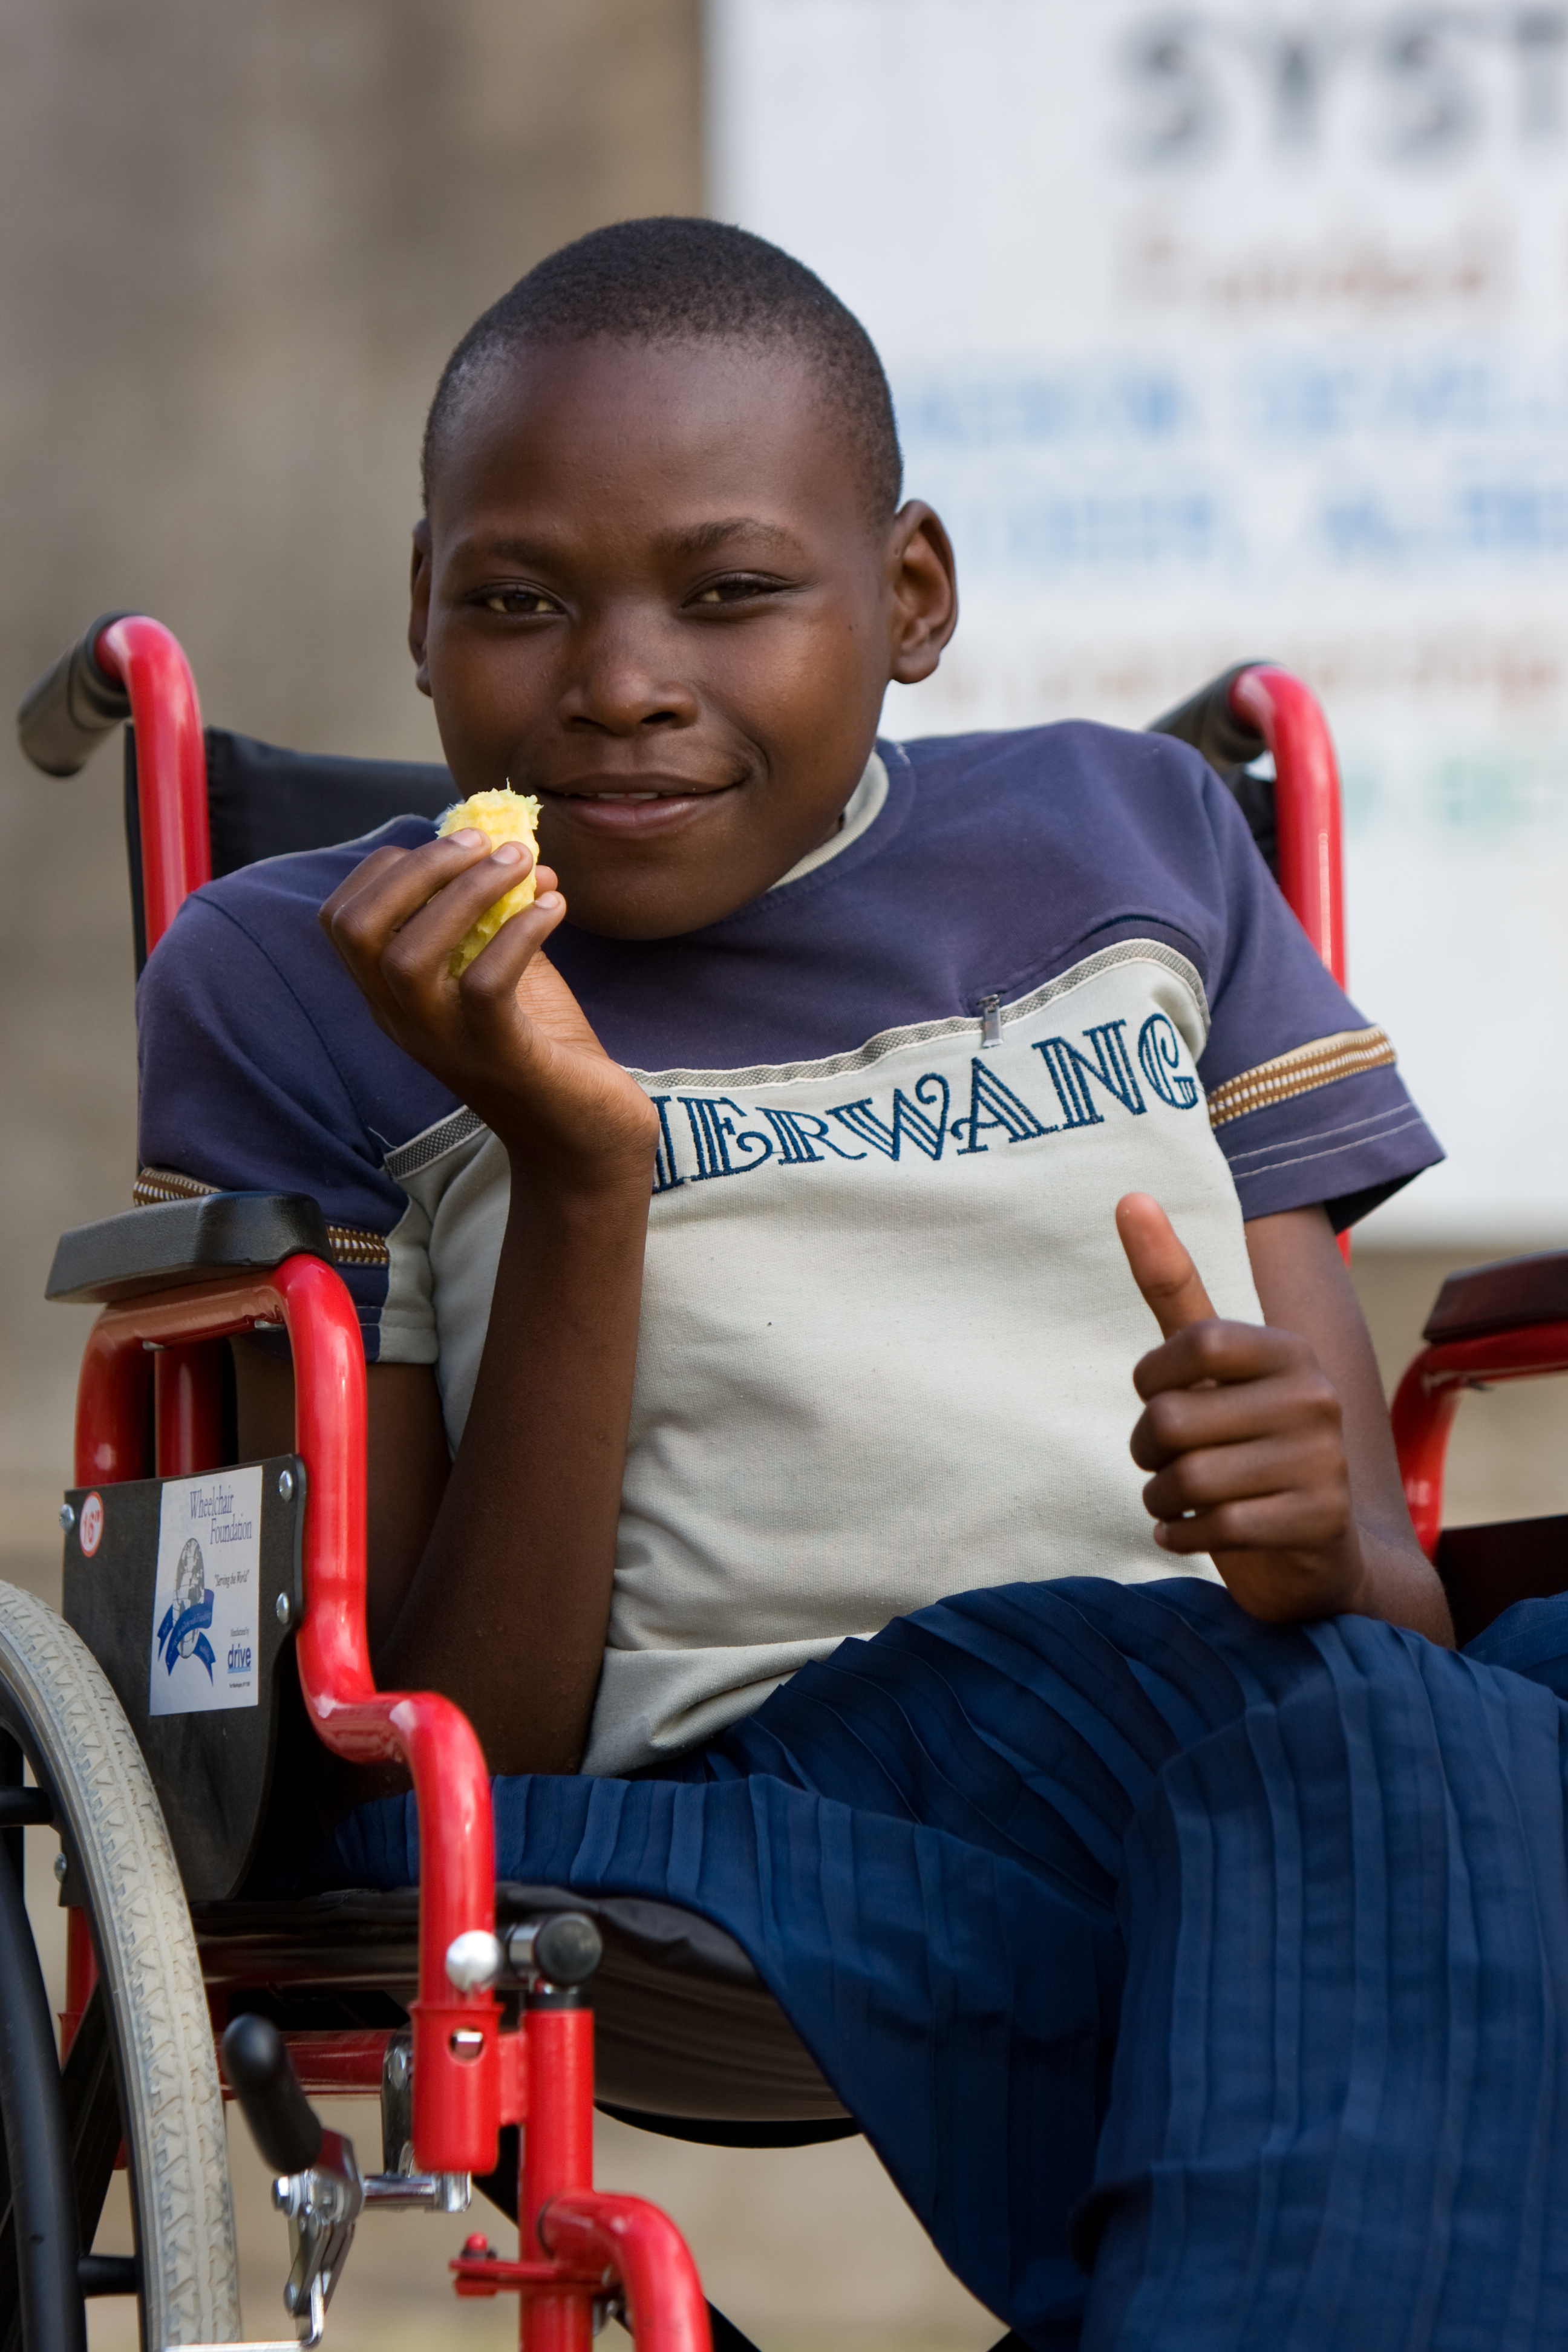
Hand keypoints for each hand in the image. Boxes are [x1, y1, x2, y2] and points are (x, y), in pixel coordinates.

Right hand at [320, 830, 658, 1191]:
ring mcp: (445, 1043)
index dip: (387, 867)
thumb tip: (522, 853)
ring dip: (467, 891)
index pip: (343, 920)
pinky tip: (556, 908)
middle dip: (417, 867)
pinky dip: (520, 931)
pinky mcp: (498, 1056)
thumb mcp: (508, 973)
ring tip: (521, 863)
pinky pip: (485, 982)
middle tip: (483, 842)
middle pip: (361, 929)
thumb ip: (500, 919)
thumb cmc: (543, 1049)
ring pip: (410, 955)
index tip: (452, 845)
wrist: (586, 1140)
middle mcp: (404, 1021)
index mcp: (393, 998)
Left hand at [1115, 1192, 1371, 1622]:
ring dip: (1160, 1499)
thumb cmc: (1243, 1446)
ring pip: (1187, 1480)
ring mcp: (1323, 1463)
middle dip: (1148, 1451)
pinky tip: (1190, 1533)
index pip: (1192, 1342)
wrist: (1314, 1552)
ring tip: (1180, 1500)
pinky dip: (1181, 1536)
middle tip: (1168, 1464)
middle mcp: (1316, 1398)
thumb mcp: (1210, 1364)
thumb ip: (1172, 1284)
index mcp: (1290, 1349)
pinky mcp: (1316, 1523)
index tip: (1164, 1398)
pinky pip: (1213, 1529)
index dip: (1153, 1380)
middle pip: (1174, 1419)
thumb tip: (1129, 1195)